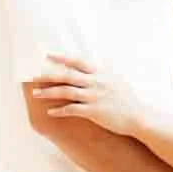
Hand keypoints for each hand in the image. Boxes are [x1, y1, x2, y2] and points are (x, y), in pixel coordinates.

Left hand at [29, 55, 143, 136]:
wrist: (139, 116)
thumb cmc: (128, 99)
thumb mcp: (117, 80)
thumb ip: (104, 72)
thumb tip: (99, 63)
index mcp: (101, 73)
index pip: (78, 62)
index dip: (62, 58)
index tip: (48, 55)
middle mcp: (96, 82)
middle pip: (67, 76)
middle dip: (49, 75)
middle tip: (33, 76)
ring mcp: (94, 97)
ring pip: (66, 92)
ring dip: (49, 92)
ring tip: (36, 94)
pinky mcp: (94, 111)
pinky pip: (72, 110)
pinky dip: (59, 110)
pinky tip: (50, 112)